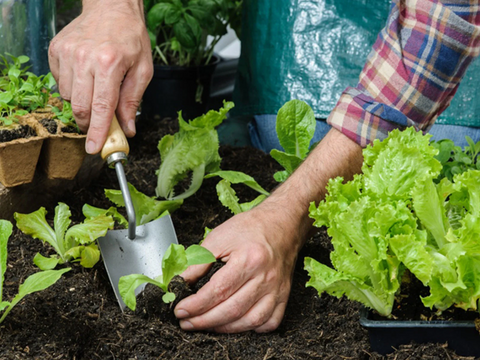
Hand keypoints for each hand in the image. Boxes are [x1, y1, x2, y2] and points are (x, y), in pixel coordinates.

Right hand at [48, 0, 152, 153]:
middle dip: (88, 123)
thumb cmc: (131, 38)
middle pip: (80, 107)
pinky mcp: (56, 50)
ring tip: (96, 88)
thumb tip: (128, 130)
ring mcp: (67, 53)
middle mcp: (84, 58)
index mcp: (109, 64)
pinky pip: (59, 82)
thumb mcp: (143, 70)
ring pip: (67, 97)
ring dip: (82, 103)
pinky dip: (72, 87)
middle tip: (98, 125)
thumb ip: (133, 102)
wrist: (111, 7)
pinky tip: (85, 76)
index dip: (97, 132)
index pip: (101, 107)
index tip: (94, 149)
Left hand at [174, 129, 363, 333]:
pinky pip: (269, 322)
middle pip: (232, 310)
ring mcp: (277, 289)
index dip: (196, 305)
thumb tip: (180, 282)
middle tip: (186, 322)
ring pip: (250, 321)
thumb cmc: (251, 228)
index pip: (218, 291)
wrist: (281, 224)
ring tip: (205, 324)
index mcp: (249, 259)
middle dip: (204, 321)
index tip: (180, 310)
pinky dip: (251, 329)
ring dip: (224, 328)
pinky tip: (235, 324)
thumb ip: (198, 261)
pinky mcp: (284, 296)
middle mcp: (265, 277)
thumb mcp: (219, 237)